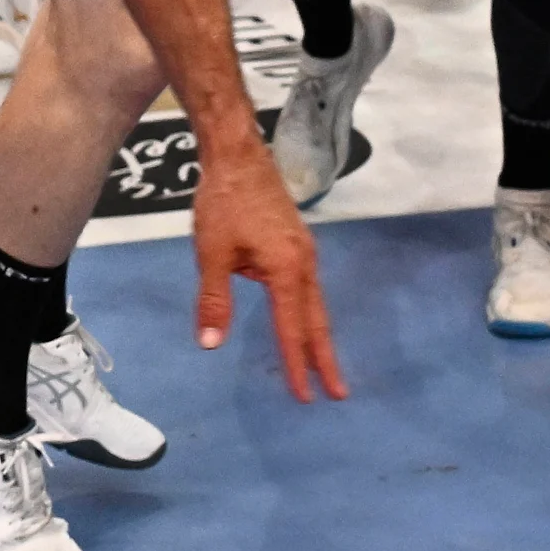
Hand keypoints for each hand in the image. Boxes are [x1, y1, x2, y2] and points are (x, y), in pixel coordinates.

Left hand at [185, 133, 345, 401]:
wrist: (238, 154)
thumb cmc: (223, 203)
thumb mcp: (212, 254)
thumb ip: (215, 301)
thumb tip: (212, 345)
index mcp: (286, 269)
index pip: (292, 328)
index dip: (297, 365)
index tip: (306, 396)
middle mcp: (304, 263)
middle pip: (317, 320)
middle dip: (325, 358)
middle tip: (337, 394)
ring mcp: (304, 251)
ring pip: (315, 304)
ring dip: (319, 336)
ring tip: (324, 366)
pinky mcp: (296, 242)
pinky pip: (308, 288)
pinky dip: (310, 313)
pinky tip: (303, 320)